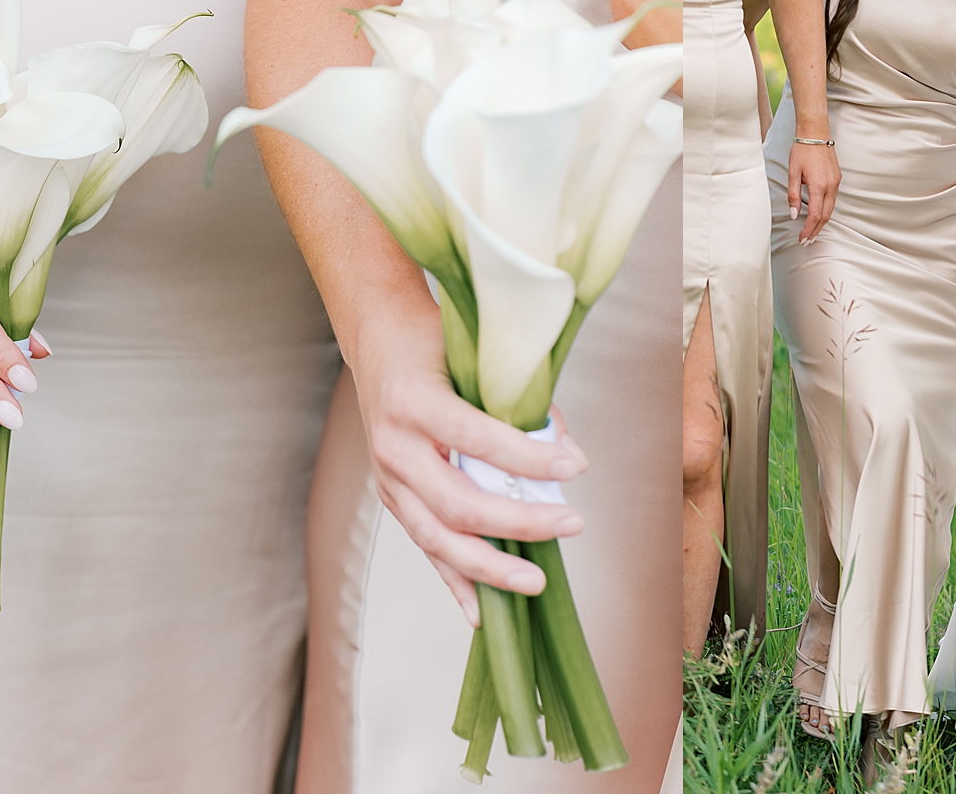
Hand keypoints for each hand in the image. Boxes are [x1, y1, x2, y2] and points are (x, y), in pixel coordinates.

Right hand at [353, 317, 590, 627]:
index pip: (477, 439)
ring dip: (491, 566)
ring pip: (438, 538)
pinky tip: (481, 612)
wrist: (378, 343)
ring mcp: (388, 480)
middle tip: (572, 524)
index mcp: (414, 402)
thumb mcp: (477, 359)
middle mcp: (394, 447)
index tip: (577, 468)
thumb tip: (568, 455)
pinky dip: (455, 582)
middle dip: (520, 523)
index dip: (528, 459)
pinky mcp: (393, 500)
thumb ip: (521, 404)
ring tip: (536, 582)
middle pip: (459, 503)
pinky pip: (427, 548)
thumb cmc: (434, 344)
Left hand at [786, 140, 839, 242]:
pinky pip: (833, 199)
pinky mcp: (837, 178)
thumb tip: (794, 214)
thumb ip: (793, 195)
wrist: (816, 132)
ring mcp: (836, 182)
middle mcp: (831, 185)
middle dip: (816, 230)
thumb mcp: (793, 173)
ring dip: (822, 222)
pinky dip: (826, 210)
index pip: (815, 215)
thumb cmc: (802, 149)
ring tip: (812, 232)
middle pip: (826, 216)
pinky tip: (818, 215)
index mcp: (818, 185)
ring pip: (831, 209)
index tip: (802, 238)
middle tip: (807, 241)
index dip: (808, 229)